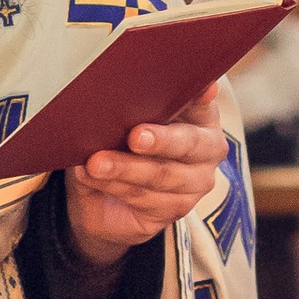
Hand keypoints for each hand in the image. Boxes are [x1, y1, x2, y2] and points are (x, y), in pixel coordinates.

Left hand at [65, 90, 225, 269]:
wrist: (102, 198)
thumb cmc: (119, 143)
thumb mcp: (124, 118)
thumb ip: (134, 104)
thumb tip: (121, 89)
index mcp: (201, 115)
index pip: (203, 101)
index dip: (202, 96)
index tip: (203, 89)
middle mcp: (206, 149)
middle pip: (188, 143)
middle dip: (160, 140)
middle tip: (135, 137)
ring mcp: (195, 183)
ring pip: (160, 174)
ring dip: (124, 168)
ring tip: (95, 163)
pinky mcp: (174, 210)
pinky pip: (143, 198)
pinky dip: (113, 185)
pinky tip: (91, 177)